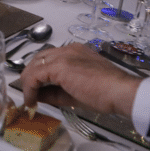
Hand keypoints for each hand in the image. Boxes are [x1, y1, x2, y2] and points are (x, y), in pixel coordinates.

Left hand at [19, 43, 141, 116]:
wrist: (121, 93)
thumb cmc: (106, 94)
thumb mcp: (75, 93)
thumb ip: (55, 92)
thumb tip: (38, 95)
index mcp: (75, 52)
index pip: (49, 59)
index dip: (39, 74)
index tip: (36, 90)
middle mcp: (67, 50)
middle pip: (38, 59)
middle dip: (30, 77)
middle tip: (28, 94)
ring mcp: (63, 56)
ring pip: (34, 66)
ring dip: (28, 83)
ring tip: (29, 99)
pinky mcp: (59, 66)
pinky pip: (35, 75)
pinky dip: (29, 88)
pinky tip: (31, 100)